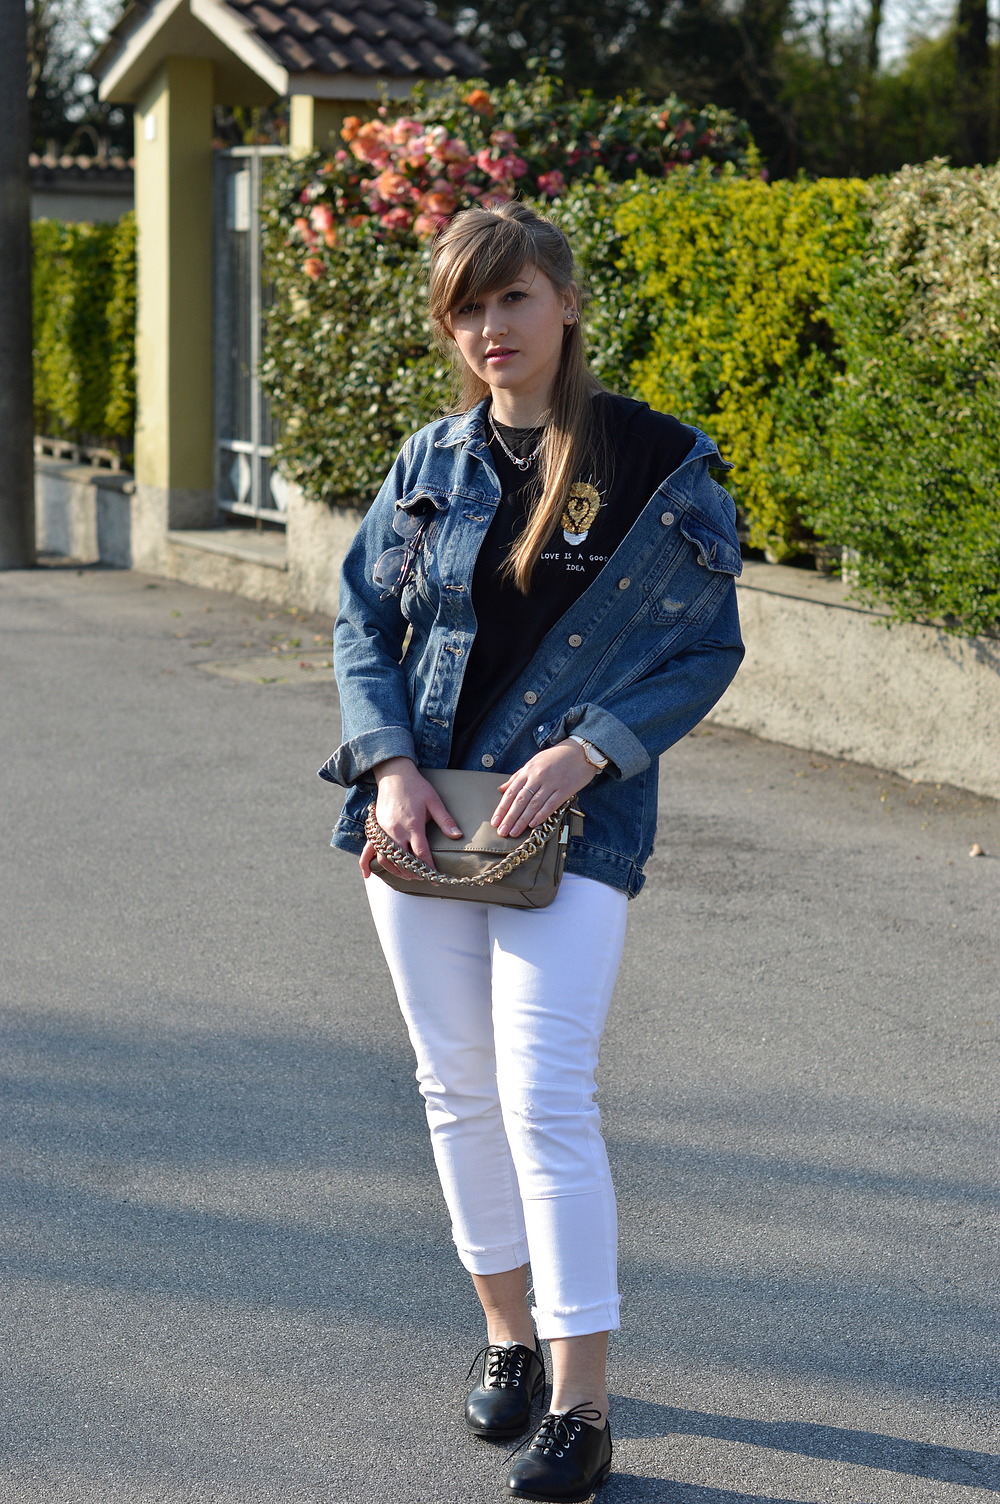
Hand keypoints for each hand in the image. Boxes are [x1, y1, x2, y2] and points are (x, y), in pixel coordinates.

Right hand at [360, 757, 461, 879]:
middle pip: (403, 860)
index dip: (429, 869)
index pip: (421, 854)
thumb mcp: (434, 801)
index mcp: (413, 825)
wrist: (394, 774)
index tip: (436, 879)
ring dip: (396, 871)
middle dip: (414, 873)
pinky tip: (369, 875)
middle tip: (424, 878)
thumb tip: (458, 836)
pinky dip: (366, 863)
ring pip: (386, 859)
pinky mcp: (375, 829)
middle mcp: (396, 831)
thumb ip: (445, 820)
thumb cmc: (416, 787)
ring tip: (408, 876)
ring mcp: (383, 831)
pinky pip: (368, 849)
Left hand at [491, 740, 597, 837]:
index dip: (502, 808)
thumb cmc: (556, 756)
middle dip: (510, 818)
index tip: (495, 821)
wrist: (581, 750)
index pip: (511, 792)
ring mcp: (552, 783)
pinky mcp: (565, 789)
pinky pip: (551, 804)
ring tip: (514, 832)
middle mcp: (538, 777)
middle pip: (520, 800)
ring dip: (523, 820)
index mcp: (528, 770)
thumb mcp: (534, 762)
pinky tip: (533, 824)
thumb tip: (501, 789)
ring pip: (534, 805)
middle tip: (502, 831)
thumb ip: (517, 776)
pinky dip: (541, 815)